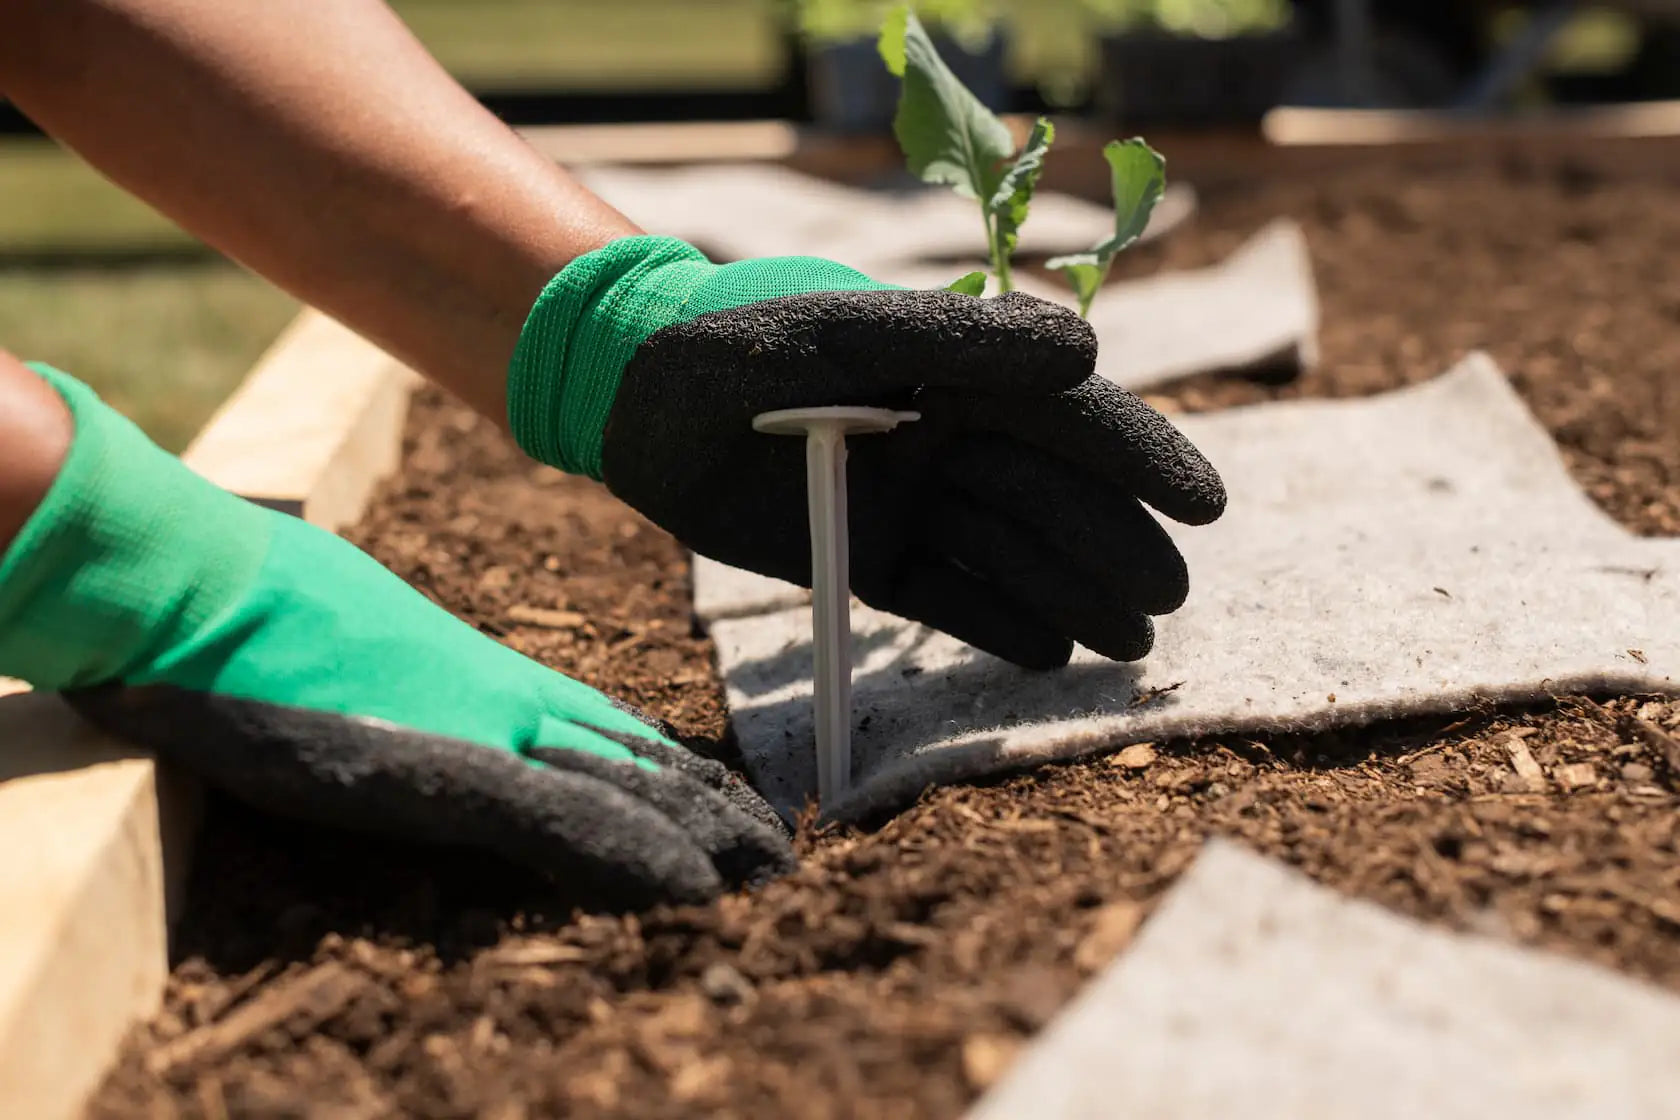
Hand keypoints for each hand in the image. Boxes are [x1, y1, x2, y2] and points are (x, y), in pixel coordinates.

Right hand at [4, 367, 792, 905]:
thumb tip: (441, 725)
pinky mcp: (442, 769)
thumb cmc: (267, 610)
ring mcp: (483, 732)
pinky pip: (561, 820)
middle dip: (714, 810)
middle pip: (641, 759)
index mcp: (492, 678)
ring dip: (704, 836)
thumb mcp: (371, 658)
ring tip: (771, 876)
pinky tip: (689, 891)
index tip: (733, 806)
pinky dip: (631, 854)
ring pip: (626, 787)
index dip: (681, 772)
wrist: (203, 586)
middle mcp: (509, 701)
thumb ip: (426, 697)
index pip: (613, 730)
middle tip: (781, 852)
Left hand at [509, 238, 1224, 668]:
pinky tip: (1050, 656)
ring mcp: (912, 503)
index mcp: (955, 373)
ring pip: (1012, 554)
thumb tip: (1087, 353)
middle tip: (1166, 599)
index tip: (1204, 503)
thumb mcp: (842, 333)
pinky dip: (999, 626)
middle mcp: (947, 439)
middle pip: (1053, 497)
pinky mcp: (869, 560)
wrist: (632, 407)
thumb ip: (959, 341)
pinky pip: (950, 599)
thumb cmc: (733, 345)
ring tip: (1129, 645)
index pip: (1067, 416)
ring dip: (1074, 596)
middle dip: (1114, 545)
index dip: (1139, 456)